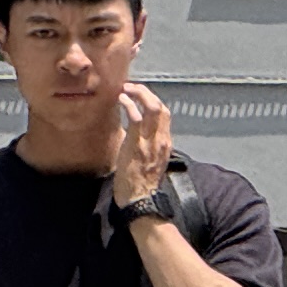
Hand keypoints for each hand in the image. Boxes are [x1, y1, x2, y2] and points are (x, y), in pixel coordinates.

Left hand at [110, 83, 176, 208]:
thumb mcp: (151, 163)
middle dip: (147, 93)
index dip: (153, 101)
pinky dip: (129, 104)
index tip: (141, 96)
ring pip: (152, 107)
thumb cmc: (142, 185)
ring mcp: (150, 140)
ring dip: (139, 93)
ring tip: (126, 88)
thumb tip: (138, 139)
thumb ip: (148, 149)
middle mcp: (161, 139)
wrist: (141, 200)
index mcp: (165, 144)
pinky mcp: (137, 143)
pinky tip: (121, 99)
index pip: (165, 115)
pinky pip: (136, 117)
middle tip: (133, 87)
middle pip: (161, 107)